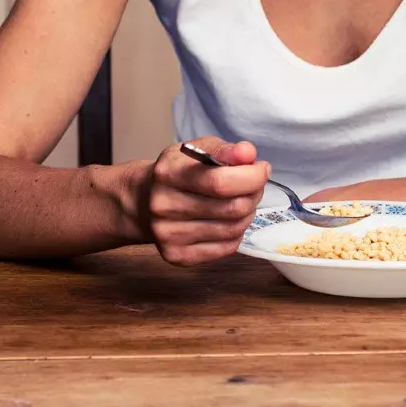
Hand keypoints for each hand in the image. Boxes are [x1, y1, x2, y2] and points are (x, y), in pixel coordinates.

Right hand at [142, 137, 269, 266]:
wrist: (144, 201)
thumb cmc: (179, 173)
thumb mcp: (198, 150)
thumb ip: (225, 150)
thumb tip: (248, 154)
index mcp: (168, 174)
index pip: (220, 182)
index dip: (251, 177)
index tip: (261, 170)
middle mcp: (163, 206)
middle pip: (231, 208)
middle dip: (253, 195)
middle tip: (253, 186)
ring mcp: (168, 235)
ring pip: (233, 229)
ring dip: (247, 214)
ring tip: (240, 202)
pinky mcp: (177, 256)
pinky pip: (226, 248)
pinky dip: (236, 233)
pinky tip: (228, 220)